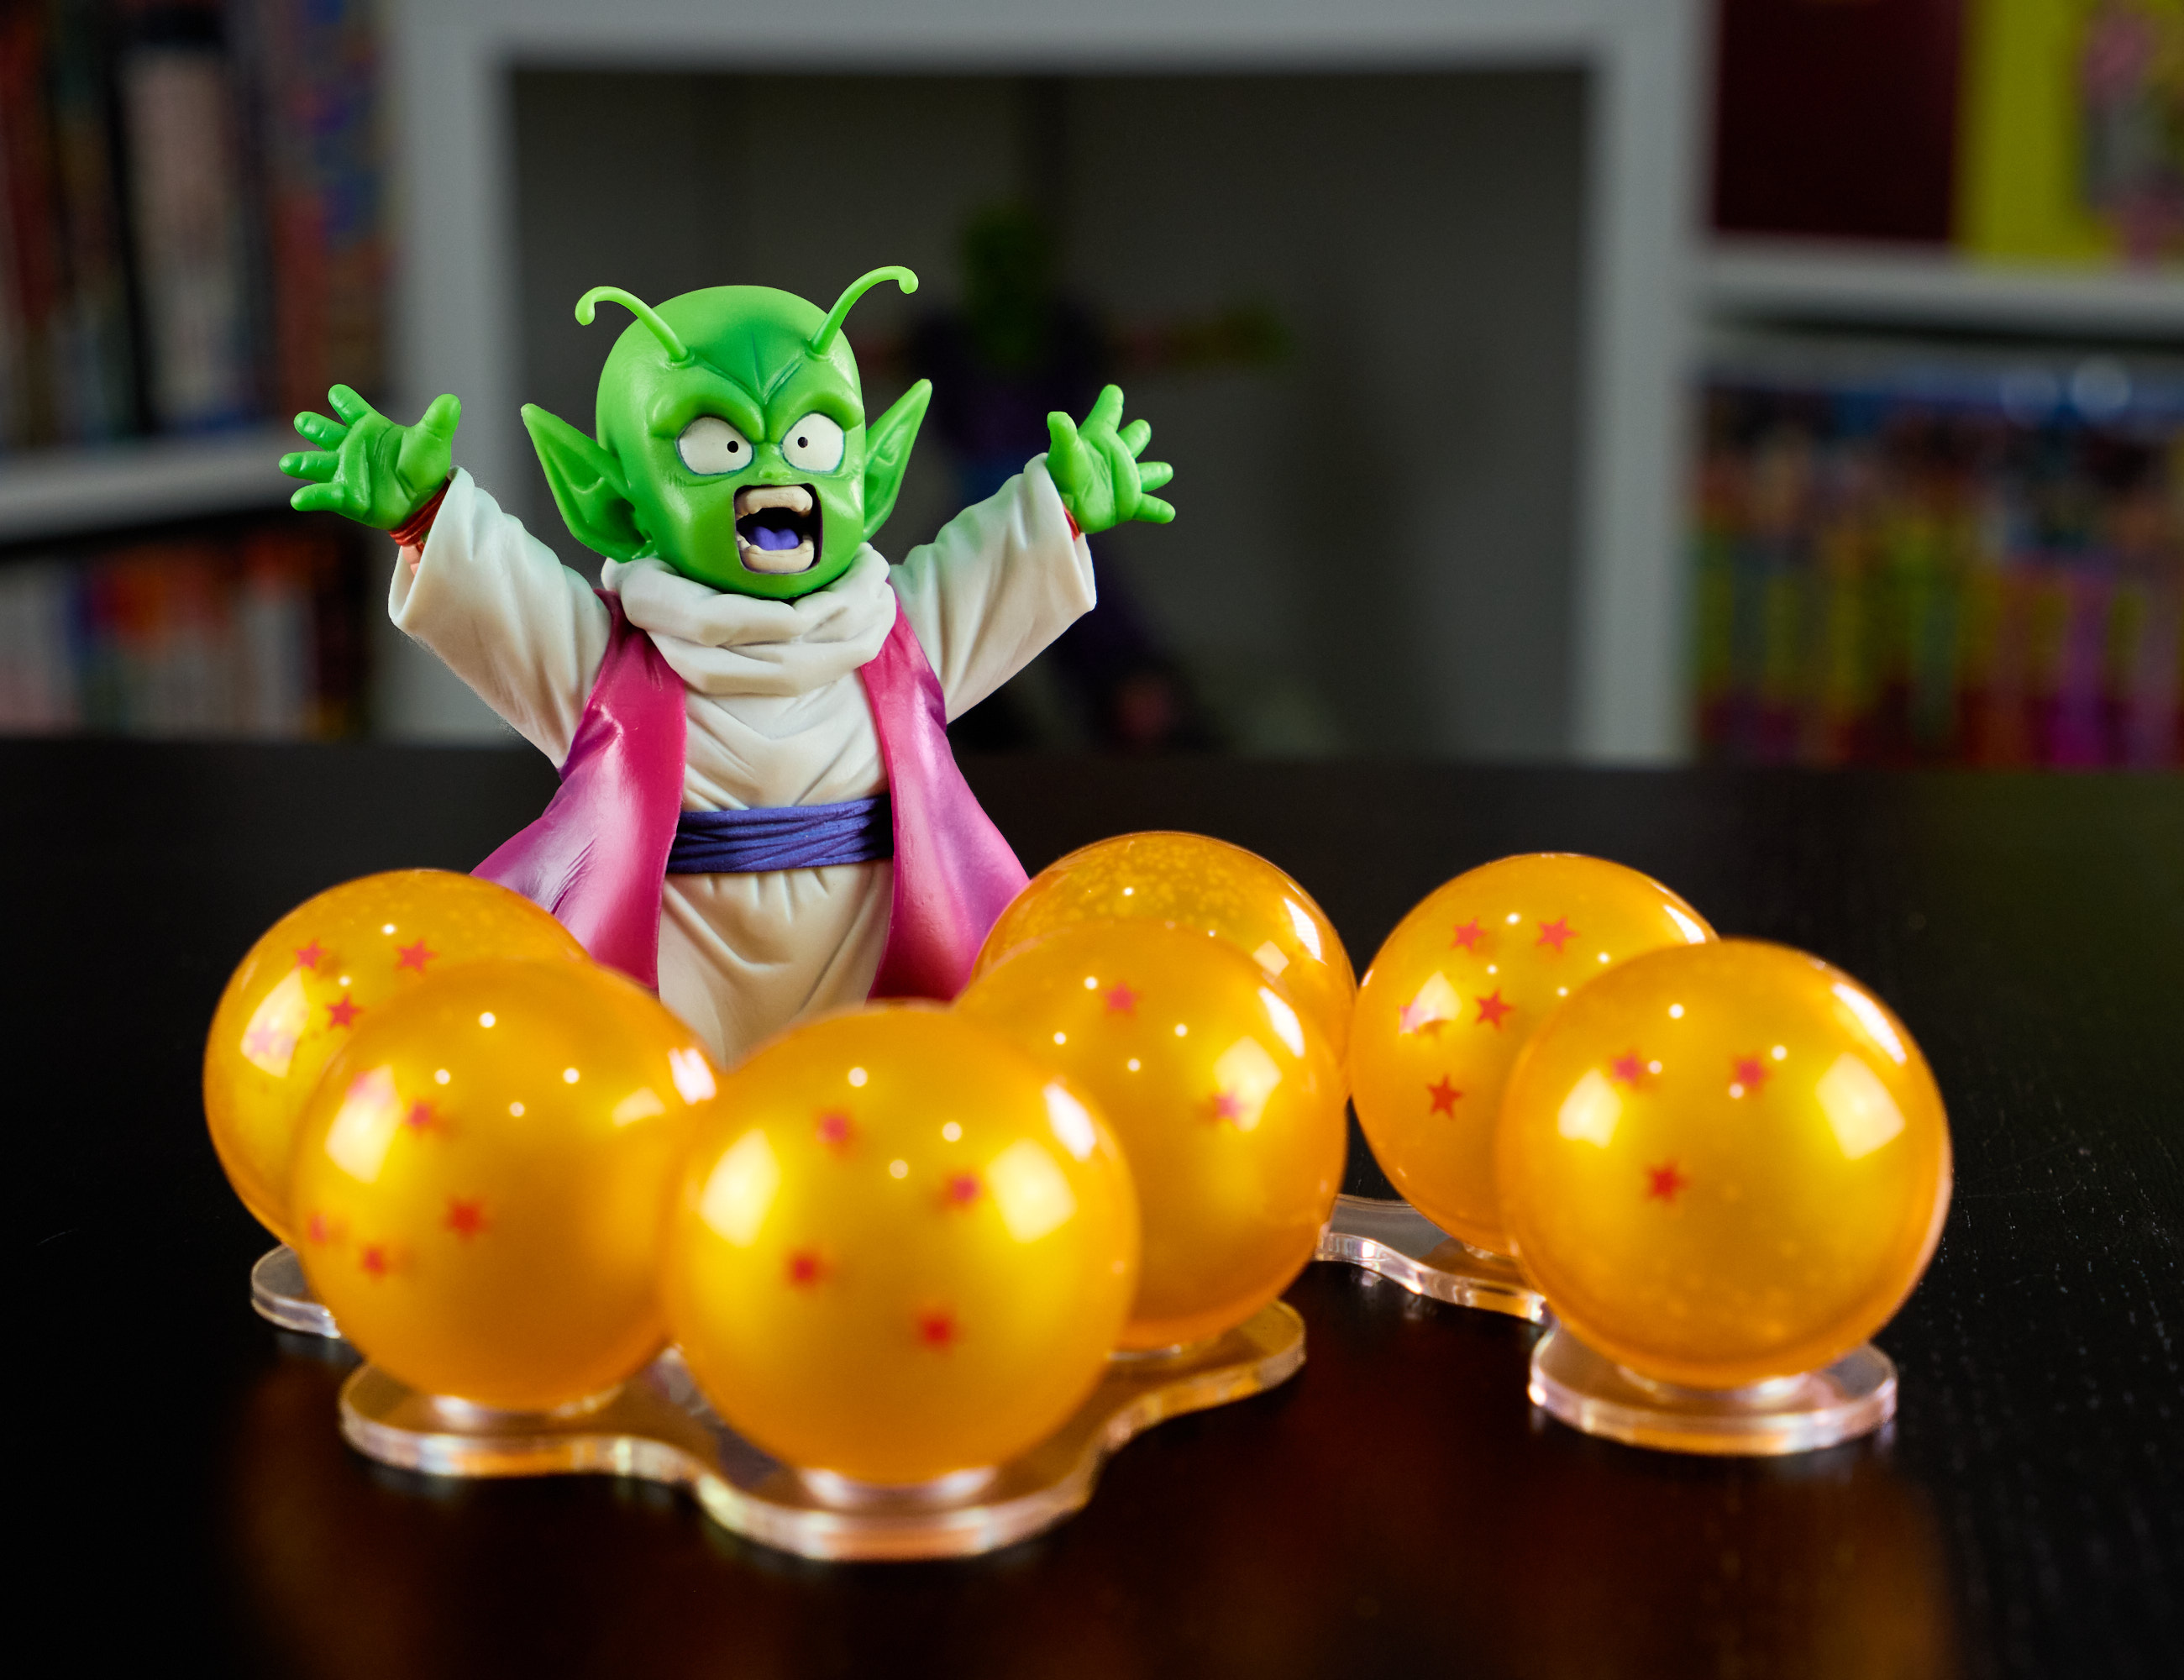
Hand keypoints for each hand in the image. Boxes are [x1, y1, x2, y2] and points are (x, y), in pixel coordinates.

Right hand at [278, 386, 460, 529]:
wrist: (425, 501)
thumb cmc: (425, 468)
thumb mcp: (433, 441)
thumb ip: (438, 421)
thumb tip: (452, 400)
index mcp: (370, 428)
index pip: (353, 409)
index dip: (345, 401)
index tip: (338, 394)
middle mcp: (352, 447)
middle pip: (326, 433)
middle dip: (315, 427)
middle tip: (303, 420)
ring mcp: (346, 472)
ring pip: (317, 464)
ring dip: (301, 464)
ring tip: (286, 464)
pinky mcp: (347, 496)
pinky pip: (325, 495)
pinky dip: (312, 497)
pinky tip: (298, 500)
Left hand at [1046, 384, 1173, 534]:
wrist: (1061, 512)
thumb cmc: (1061, 478)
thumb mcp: (1064, 453)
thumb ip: (1064, 433)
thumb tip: (1055, 417)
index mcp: (1099, 439)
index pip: (1107, 414)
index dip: (1111, 402)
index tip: (1113, 392)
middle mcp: (1113, 458)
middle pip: (1130, 440)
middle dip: (1137, 433)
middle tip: (1142, 427)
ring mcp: (1122, 482)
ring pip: (1145, 474)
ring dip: (1156, 472)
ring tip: (1167, 470)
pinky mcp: (1126, 505)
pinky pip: (1146, 506)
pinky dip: (1157, 509)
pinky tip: (1169, 513)